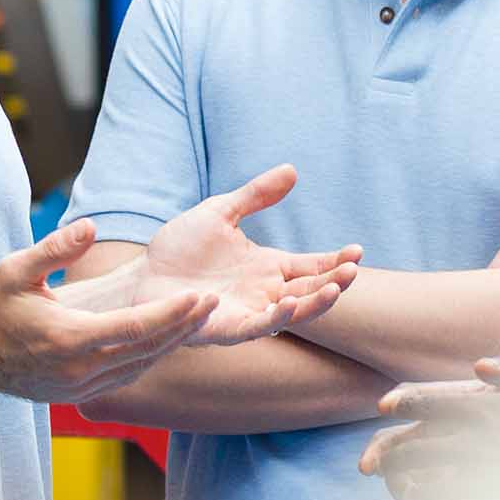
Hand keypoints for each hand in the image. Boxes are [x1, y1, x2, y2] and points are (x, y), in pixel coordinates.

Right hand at [0, 218, 219, 403]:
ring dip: (172, 342)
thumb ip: (53, 248)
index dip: (171, 313)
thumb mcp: (14, 270)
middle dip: (183, 325)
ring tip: (199, 317)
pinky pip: (127, 375)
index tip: (199, 295)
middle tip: (213, 301)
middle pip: (147, 349)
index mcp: (68, 339)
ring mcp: (81, 388)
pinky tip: (168, 337)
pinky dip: (151, 356)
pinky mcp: (80, 396)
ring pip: (141, 366)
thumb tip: (89, 225)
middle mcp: (79, 370)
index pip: (134, 328)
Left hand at [134, 164, 362, 344]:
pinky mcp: (227, 329)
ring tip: (334, 289)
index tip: (357, 251)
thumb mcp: (220, 212)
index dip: (334, 260)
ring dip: (315, 304)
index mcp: (267, 266)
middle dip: (334, 282)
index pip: (312, 266)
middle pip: (310, 290)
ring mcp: (249, 312)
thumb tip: (292, 170)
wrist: (142, 275)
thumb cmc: (179, 248)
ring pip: (292, 313)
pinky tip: (286, 302)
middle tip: (352, 270)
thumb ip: (256, 195)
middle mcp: (264, 292)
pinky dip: (275, 317)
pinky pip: (257, 327)